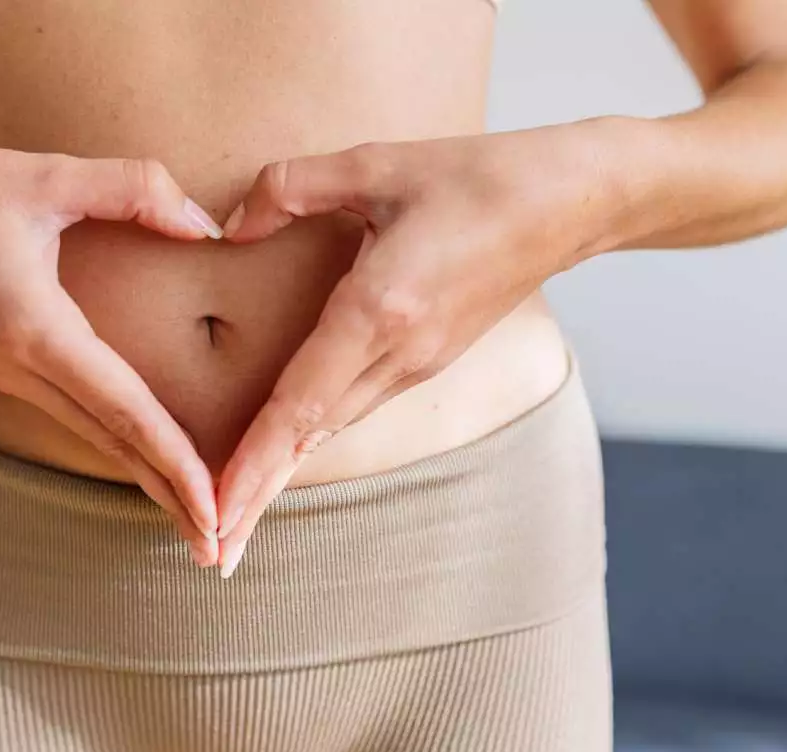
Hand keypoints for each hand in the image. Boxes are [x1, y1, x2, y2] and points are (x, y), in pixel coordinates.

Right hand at [0, 138, 225, 555]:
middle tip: (220, 551)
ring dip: (145, 480)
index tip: (213, 509)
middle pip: (112, 445)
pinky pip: (72, 419)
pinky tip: (147, 466)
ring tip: (194, 522)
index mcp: (33, 329)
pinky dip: (117, 447)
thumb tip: (208, 229)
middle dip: (169, 498)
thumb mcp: (50, 172)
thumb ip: (137, 188)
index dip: (174, 462)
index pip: (122, 410)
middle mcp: (18, 368)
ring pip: (91, 440)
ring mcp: (5, 376)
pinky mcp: (0, 369)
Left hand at [214, 129, 606, 574]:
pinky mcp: (430, 359)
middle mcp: (400, 354)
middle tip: (212, 555)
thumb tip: (228, 225)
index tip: (219, 514)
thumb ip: (291, 186)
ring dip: (283, 474)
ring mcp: (420, 364)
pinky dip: (312, 438)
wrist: (574, 203)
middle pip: (312, 438)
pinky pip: (357, 406)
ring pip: (334, 429)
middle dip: (259, 495)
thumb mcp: (379, 162)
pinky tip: (285, 452)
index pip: (300, 402)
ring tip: (237, 517)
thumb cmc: (481, 175)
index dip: (254, 462)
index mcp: (381, 309)